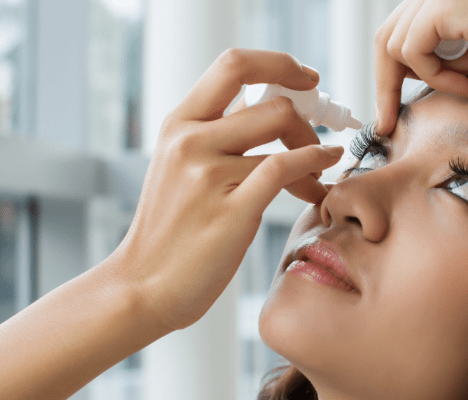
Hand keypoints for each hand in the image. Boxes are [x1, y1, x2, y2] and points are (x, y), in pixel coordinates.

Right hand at [113, 49, 344, 330]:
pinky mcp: (232, 210)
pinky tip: (324, 171)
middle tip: (317, 137)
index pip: (234, 65)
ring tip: (319, 175)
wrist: (143, 286)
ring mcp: (208, 174)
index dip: (279, 63)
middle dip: (306, 116)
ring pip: (283, 136)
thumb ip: (219, 134)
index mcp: (178, 124)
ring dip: (315, 151)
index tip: (306, 78)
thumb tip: (266, 105)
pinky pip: (286, 168)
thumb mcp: (180, 167)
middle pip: (271, 101)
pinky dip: (316, 163)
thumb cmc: (169, 230)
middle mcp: (190, 141)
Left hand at [375, 0, 467, 133]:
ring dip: (426, 78)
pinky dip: (435, 75)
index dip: (386, 78)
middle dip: (384, 86)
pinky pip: (412, 50)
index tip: (386, 117)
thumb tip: (401, 81)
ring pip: (392, 46)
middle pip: (384, 40)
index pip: (394, 36)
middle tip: (388, 122)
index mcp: (443, 3)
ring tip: (467, 85)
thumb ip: (437, 62)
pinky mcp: (447, 5)